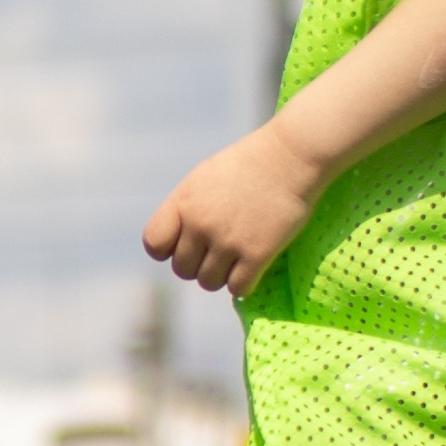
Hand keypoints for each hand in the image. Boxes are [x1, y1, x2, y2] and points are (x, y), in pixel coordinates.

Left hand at [142, 123, 326, 297]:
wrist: (291, 157)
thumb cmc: (249, 164)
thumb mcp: (203, 179)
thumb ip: (187, 208)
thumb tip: (178, 241)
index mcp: (183, 202)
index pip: (154, 244)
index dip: (167, 250)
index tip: (186, 244)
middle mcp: (200, 224)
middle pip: (183, 270)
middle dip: (198, 265)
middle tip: (218, 254)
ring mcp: (228, 241)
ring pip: (209, 283)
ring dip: (221, 277)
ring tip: (235, 261)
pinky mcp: (257, 253)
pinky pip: (238, 289)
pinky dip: (243, 285)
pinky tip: (252, 269)